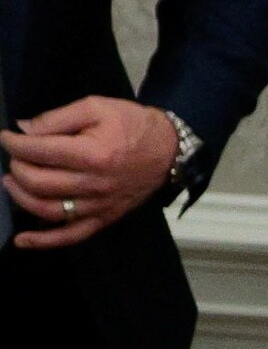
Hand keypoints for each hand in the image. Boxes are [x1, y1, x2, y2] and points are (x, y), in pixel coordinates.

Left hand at [1, 96, 177, 248]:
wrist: (169, 148)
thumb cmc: (133, 124)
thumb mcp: (98, 107)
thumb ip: (58, 117)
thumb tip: (24, 129)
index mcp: (93, 153)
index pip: (40, 151)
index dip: (15, 144)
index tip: (7, 137)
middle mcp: (94, 183)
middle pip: (38, 182)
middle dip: (18, 167)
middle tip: (17, 156)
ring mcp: (99, 205)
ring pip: (47, 210)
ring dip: (20, 196)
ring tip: (13, 181)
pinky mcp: (104, 218)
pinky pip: (71, 236)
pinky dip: (44, 241)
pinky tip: (23, 239)